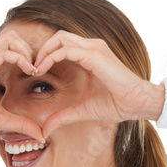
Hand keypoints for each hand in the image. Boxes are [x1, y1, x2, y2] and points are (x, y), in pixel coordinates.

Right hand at [0, 33, 45, 140]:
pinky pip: (5, 52)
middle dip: (30, 50)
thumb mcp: (0, 120)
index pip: (12, 47)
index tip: (38, 74)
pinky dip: (20, 58)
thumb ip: (21, 123)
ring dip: (27, 51)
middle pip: (13, 36)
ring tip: (34, 70)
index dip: (29, 57)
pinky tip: (28, 71)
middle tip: (38, 69)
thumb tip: (40, 135)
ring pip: (10, 38)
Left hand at [31, 30, 162, 141]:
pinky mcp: (93, 54)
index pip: (61, 45)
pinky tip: (42, 70)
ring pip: (59, 38)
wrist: (137, 103)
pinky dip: (50, 57)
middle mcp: (90, 46)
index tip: (34, 73)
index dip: (45, 56)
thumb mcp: (83, 111)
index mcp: (89, 55)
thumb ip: (63, 116)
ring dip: (43, 52)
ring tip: (34, 69)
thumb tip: (45, 130)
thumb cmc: (117, 104)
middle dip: (40, 50)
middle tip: (29, 69)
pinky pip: (65, 49)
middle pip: (57, 37)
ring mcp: (93, 48)